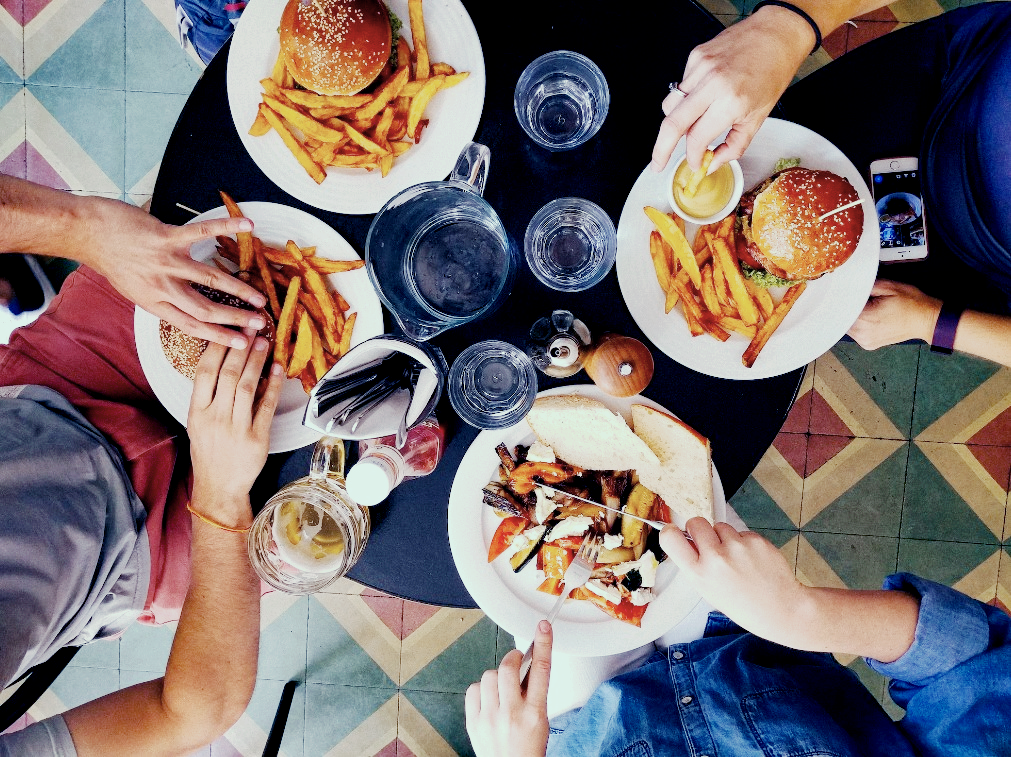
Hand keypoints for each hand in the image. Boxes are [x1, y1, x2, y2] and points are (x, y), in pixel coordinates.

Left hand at [78, 196, 267, 347]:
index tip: (241, 343)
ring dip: (238, 289)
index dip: (219, 336)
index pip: (191, 325)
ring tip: (260, 297)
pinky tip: (247, 226)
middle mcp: (162, 286)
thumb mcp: (133, 289)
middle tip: (259, 323)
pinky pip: (202, 232)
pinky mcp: (166, 237)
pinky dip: (226, 227)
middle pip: (205, 309)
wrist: (88, 233)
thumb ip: (160, 298)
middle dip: (236, 318)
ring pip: (209, 279)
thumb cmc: (111, 259)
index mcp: (154, 303)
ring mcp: (165, 261)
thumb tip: (185, 306)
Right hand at [188, 335, 282, 511]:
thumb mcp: (198, 423)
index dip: (218, 348)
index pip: (204, 372)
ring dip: (257, 361)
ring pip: (248, 386)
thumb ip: (208, 396)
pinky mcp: (257, 438)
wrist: (219, 487)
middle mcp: (215, 417)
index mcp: (197, 412)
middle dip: (241, 347)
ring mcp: (236, 428)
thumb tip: (225, 363)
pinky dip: (273, 386)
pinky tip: (278, 370)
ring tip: (264, 342)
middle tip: (251, 327)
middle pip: (228, 374)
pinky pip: (267, 406)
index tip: (228, 330)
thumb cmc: (209, 452)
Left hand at [466, 620, 551, 756]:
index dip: (543, 644)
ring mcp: (490, 718)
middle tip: (515, 662)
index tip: (543, 627)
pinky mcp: (474, 722)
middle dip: (512, 659)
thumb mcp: (540, 721)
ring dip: (496, 676)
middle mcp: (512, 714)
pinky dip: (481, 689)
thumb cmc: (527, 749)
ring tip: (502, 689)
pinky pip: (473, 689)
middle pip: (508, 667)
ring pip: (488, 675)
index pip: (542, 670)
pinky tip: (488, 699)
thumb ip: (534, 693)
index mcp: (535, 713)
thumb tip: (527, 664)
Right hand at [650, 10, 809, 172]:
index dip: (692, 157)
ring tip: (691, 124)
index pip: (696, 138)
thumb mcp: (758, 118)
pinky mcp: (696, 56)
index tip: (694, 163)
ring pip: (670, 106)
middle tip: (658, 163)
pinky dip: (686, 99)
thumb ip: (733, 146)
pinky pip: (680, 87)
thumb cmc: (772, 73)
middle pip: (671, 124)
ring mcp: (701, 67)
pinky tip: (703, 95)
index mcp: (731, 102)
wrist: (777, 34)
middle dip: (661, 149)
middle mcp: (712, 83)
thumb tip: (712, 163)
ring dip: (675, 122)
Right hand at [660, 519, 812, 646]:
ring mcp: (737, 546)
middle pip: (696, 522)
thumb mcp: (708, 591)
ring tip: (736, 558)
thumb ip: (696, 565)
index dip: (671, 532)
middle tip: (709, 543)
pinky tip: (752, 559)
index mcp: (699, 574)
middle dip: (699, 530)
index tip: (676, 533)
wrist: (780, 608)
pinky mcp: (755, 540)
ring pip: (720, 526)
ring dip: (725, 537)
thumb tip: (687, 541)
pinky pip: (741, 532)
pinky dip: (744, 542)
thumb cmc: (743, 604)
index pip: (671, 538)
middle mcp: (716, 557)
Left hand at [847, 279, 940, 349]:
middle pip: (841, 319)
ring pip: (846, 327)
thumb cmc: (911, 303)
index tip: (839, 293)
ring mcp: (865, 341)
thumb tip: (849, 287)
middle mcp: (863, 333)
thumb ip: (865, 286)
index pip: (840, 310)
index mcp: (865, 319)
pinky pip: (854, 333)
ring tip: (863, 307)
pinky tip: (866, 316)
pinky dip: (856, 324)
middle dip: (845, 308)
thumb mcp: (888, 286)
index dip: (839, 300)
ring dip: (850, 317)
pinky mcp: (868, 344)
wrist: (927, 319)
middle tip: (852, 297)